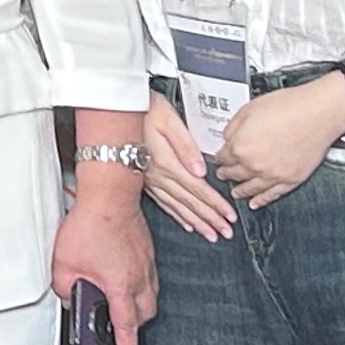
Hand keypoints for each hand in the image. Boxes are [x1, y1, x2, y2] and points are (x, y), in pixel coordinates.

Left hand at [50, 179, 156, 344]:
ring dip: (138, 305)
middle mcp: (140, 277)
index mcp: (121, 286)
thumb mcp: (63, 264)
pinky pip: (149, 277)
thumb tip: (70, 297)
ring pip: (150, 296)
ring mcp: (146, 263)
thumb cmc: (90, 224)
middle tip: (118, 331)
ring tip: (119, 304)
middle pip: (145, 315)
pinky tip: (123, 278)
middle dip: (133, 327)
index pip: (127, 328)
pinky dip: (140, 285)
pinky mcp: (147, 250)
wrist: (110, 194)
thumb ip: (64, 288)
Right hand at [141, 91, 233, 242]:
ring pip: (177, 206)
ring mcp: (150, 180)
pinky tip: (186, 223)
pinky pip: (163, 203)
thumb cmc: (143, 110)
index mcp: (167, 162)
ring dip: (196, 222)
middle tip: (225, 232)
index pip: (198, 189)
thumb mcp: (168, 120)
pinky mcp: (143, 179)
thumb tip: (200, 170)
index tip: (229, 216)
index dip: (215, 204)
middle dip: (210, 219)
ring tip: (210, 234)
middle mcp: (158, 175)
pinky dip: (177, 215)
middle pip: (190, 202)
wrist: (114, 110)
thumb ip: (185, 146)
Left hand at [210, 74, 344, 211]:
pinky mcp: (290, 180)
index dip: (219, 157)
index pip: (223, 157)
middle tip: (222, 175)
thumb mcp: (249, 108)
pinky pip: (271, 195)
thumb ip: (234, 126)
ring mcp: (272, 175)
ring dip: (240, 191)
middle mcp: (254, 164)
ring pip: (250, 188)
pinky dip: (261, 200)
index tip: (219, 158)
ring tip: (235, 192)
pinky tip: (255, 202)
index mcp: (240, 146)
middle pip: (234, 174)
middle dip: (226, 174)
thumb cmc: (289, 106)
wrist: (318, 113)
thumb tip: (228, 137)